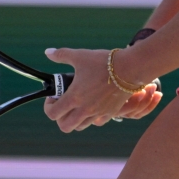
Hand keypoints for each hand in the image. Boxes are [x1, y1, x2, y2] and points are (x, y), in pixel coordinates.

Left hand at [42, 48, 160, 131]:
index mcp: (74, 98)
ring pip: (80, 126)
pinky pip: (97, 122)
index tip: (54, 96)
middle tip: (64, 104)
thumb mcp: (80, 56)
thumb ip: (61, 55)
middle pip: (65, 126)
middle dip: (60, 117)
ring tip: (78, 104)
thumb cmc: (103, 62)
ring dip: (75, 118)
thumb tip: (48, 52)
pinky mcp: (110, 113)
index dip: (49, 106)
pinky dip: (92, 118)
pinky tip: (93, 105)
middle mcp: (84, 110)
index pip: (52, 114)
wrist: (129, 68)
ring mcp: (98, 113)